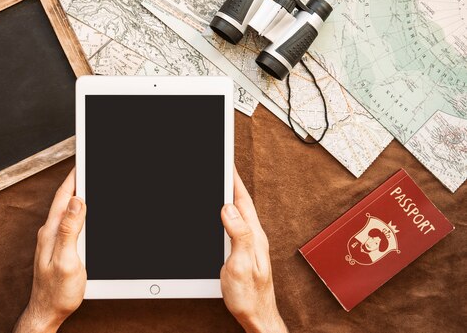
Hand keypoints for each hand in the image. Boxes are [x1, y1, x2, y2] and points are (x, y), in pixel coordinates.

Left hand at [14, 169, 85, 332]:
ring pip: (66, 210)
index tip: (82, 162)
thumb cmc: (56, 292)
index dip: (74, 178)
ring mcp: (52, 240)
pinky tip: (83, 213)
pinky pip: (68, 222)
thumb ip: (70, 230)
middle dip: (76, 182)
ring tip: (86, 183)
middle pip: (64, 200)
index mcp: (51, 231)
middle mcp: (49, 232)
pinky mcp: (57, 248)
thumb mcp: (66, 260)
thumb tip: (75, 201)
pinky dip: (77, 212)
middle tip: (88, 167)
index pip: (63, 197)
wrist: (46, 313)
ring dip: (76, 196)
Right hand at [220, 168, 286, 332]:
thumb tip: (229, 209)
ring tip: (221, 182)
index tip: (226, 163)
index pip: (242, 200)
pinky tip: (222, 213)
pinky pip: (235, 225)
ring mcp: (250, 244)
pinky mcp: (244, 252)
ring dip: (229, 196)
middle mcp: (254, 237)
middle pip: (241, 203)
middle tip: (222, 166)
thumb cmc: (250, 297)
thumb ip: (238, 235)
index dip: (233, 180)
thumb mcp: (241, 265)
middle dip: (231, 183)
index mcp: (253, 236)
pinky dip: (227, 213)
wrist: (257, 317)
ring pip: (238, 213)